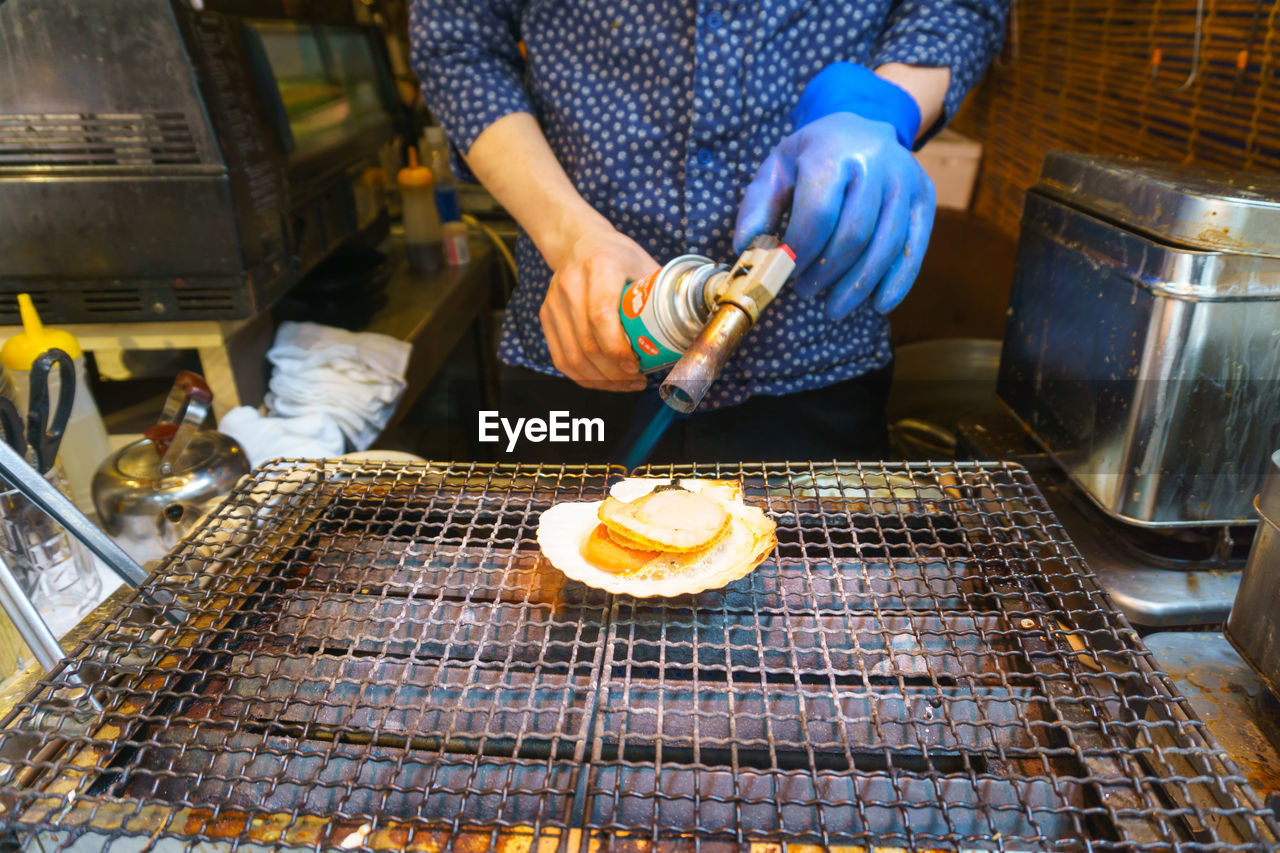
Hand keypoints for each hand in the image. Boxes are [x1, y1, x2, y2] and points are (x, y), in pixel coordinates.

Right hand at [540, 225, 656, 390]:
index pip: (601, 315)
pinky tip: (604, 380)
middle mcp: (571, 284)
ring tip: (625, 383)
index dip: (618, 348)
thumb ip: (664, 292)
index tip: (637, 365)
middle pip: (587, 342)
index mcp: (600, 266)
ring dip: (601, 379)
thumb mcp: (644, 263)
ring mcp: (554, 302)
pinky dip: (583, 377)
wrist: (577, 242)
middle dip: (614, 372)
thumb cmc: (617, 255)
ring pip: (572, 356)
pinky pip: (561, 359)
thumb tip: (696, 324)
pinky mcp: (546, 316)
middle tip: (637, 379)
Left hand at [734, 111, 935, 318]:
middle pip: (854, 234)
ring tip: (833, 308)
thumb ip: (757, 207)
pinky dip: (897, 282)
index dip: (801, 251)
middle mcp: (875, 162)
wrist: (862, 128)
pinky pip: (914, 247)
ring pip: (886, 246)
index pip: (818, 213)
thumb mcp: (777, 169)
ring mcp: (906, 178)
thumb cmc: (812, 157)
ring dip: (857, 286)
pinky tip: (877, 304)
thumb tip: (745, 249)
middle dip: (826, 273)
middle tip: (805, 291)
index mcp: (832, 152)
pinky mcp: (925, 196)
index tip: (787, 273)